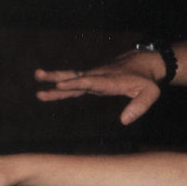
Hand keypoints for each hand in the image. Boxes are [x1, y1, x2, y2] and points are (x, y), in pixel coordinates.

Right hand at [35, 51, 162, 125]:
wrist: (143, 64)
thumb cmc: (146, 81)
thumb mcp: (150, 93)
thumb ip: (139, 106)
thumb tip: (124, 121)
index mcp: (111, 80)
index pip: (91, 82)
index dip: (76, 83)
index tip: (60, 85)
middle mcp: (99, 77)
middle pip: (76, 76)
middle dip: (58, 77)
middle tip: (39, 75)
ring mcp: (94, 77)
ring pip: (72, 77)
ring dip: (54, 78)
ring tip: (36, 76)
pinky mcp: (91, 80)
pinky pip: (74, 83)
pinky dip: (60, 87)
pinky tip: (45, 91)